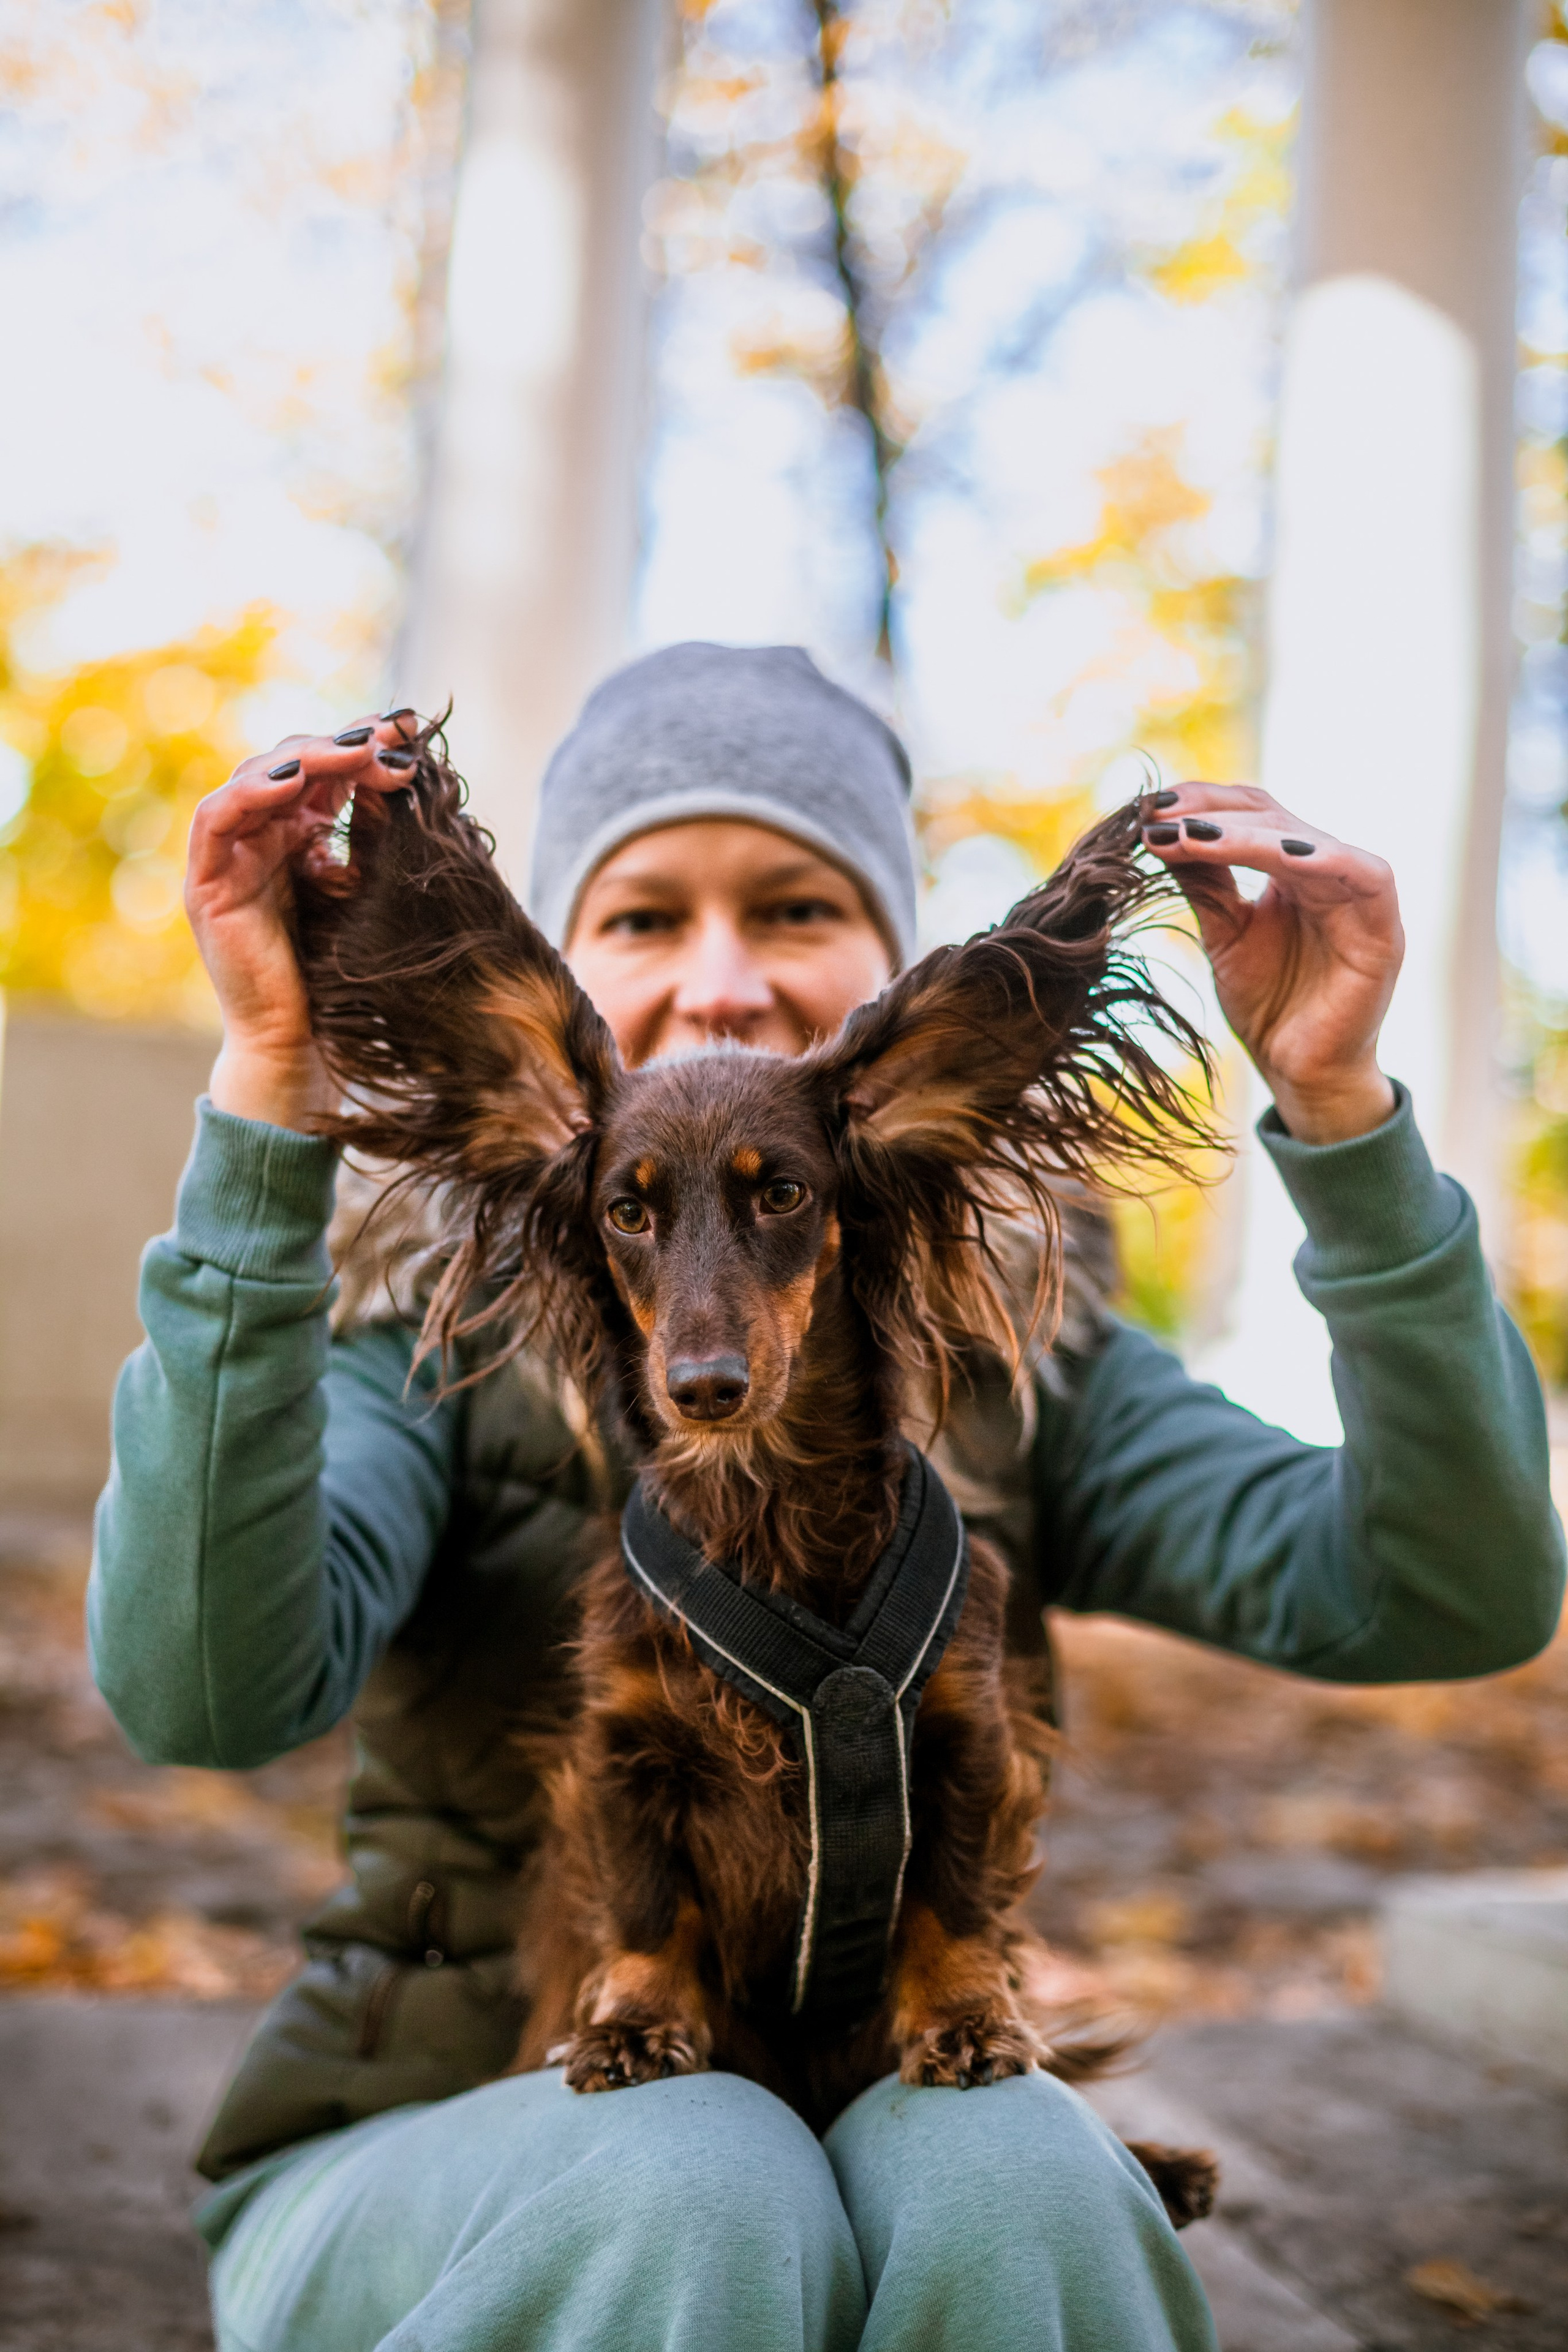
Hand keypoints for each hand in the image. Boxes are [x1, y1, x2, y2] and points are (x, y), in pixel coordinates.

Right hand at [185, 709, 422, 1130]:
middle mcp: (257, 840)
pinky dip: (251, 793)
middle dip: (341, 745)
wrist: (299, 1043)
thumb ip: (367, 841)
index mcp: (295, 839)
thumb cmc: (338, 976)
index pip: (323, 773)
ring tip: (353, 751)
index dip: (361, 748)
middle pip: (289, 766)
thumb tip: (402, 782)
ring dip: (304, 758)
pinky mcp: (205, 884)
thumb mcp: (362, 893)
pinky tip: (292, 781)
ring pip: (253, 780)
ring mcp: (226, 860)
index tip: (408, 732)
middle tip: (389, 737)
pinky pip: (216, 819)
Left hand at [1140, 783, 1403, 1144]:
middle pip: (1273, 816)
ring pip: (1307, 841)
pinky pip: (1365, 877)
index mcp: (1292, 869)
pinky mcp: (1385, 929)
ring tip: (1192, 837)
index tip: (1149, 809)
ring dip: (1249, 834)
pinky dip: (1323, 859)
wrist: (1300, 1073)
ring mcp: (1360, 897)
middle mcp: (1327, 871)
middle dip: (1213, 814)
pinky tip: (1279, 856)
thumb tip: (1160, 828)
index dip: (1203, 803)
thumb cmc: (1268, 1005)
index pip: (1250, 812)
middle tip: (1160, 818)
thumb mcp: (1224, 933)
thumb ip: (1205, 882)